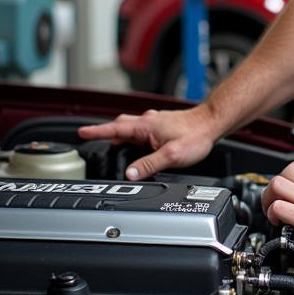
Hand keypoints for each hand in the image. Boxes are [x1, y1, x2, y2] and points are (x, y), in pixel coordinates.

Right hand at [78, 108, 216, 179]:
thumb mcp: (171, 155)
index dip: (96, 131)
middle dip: (106, 133)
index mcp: (146, 125)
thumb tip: (129, 174)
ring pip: (130, 127)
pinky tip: (138, 146)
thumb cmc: (195, 135)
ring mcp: (155, 122)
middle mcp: (148, 121)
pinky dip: (133, 136)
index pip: (114, 129)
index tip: (81, 133)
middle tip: (93, 139)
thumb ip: (148, 165)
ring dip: (120, 135)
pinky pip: (141, 129)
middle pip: (120, 126)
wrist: (212, 123)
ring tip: (114, 148)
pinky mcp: (162, 125)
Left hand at [261, 161, 293, 258]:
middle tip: (273, 200)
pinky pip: (278, 208)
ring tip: (271, 211)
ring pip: (277, 185)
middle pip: (284, 172)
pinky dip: (272, 214)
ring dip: (269, 198)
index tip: (285, 194)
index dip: (287, 181)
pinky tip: (278, 223)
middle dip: (273, 187)